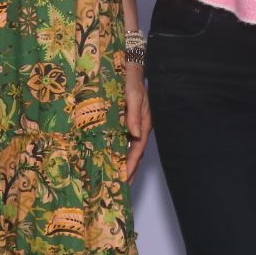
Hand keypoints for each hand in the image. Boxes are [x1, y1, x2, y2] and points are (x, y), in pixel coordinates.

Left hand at [123, 57, 151, 181]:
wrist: (129, 67)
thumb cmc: (132, 81)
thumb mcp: (134, 96)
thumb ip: (134, 114)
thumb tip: (134, 134)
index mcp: (144, 123)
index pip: (138, 149)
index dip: (132, 164)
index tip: (125, 177)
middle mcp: (139, 127)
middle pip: (135, 153)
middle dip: (129, 169)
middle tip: (121, 187)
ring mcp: (132, 125)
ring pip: (128, 148)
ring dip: (124, 163)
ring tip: (117, 179)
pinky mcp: (124, 121)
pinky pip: (121, 139)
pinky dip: (118, 150)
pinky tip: (110, 158)